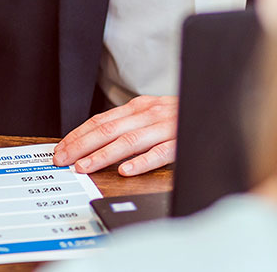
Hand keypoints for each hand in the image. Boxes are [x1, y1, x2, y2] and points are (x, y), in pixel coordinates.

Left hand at [52, 95, 177, 176]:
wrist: (216, 105)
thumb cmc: (180, 116)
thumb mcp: (151, 115)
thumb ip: (128, 125)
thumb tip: (94, 141)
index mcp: (139, 107)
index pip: (100, 120)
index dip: (78, 135)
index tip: (60, 150)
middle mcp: (149, 113)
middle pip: (108, 129)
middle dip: (82, 146)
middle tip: (64, 161)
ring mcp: (166, 126)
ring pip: (129, 140)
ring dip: (104, 154)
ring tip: (85, 167)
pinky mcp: (181, 140)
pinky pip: (160, 152)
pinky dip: (142, 161)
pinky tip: (127, 170)